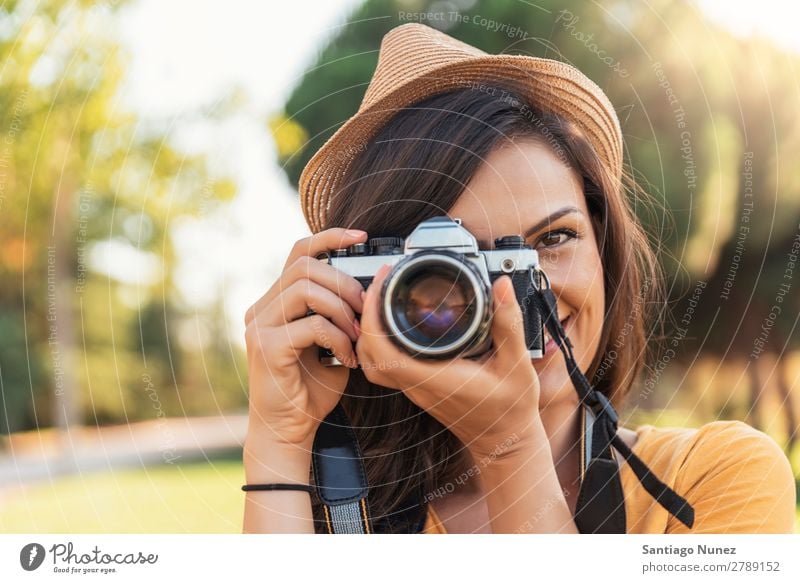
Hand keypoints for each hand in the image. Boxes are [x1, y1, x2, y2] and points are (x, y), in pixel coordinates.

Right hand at [243, 228, 366, 448]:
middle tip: (363, 311)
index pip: (298, 253)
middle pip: (305, 266)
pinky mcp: (266, 346)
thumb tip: (369, 289)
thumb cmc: (311, 390)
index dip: (330, 237)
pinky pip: (312, 324)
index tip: (361, 237)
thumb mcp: (332, 343)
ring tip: (356, 336)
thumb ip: (339, 315)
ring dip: (342, 310)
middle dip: (344, 283)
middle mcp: (262, 309)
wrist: (289, 431)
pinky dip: (338, 338)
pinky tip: (347, 358)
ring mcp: (259, 325)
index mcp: (275, 303)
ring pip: (306, 289)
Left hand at [355, 263, 541, 459]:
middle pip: (370, 353)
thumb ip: (509, 324)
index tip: (381, 285)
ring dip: (369, 329)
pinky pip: (385, 365)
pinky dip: (379, 342)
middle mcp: (418, 385)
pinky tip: (392, 323)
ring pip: (372, 361)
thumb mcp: (517, 364)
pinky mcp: (418, 387)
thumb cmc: (512, 408)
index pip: (385, 352)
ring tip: (381, 298)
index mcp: (435, 379)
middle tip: (381, 283)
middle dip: (367, 314)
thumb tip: (502, 287)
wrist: (506, 442)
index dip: (373, 317)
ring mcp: (415, 388)